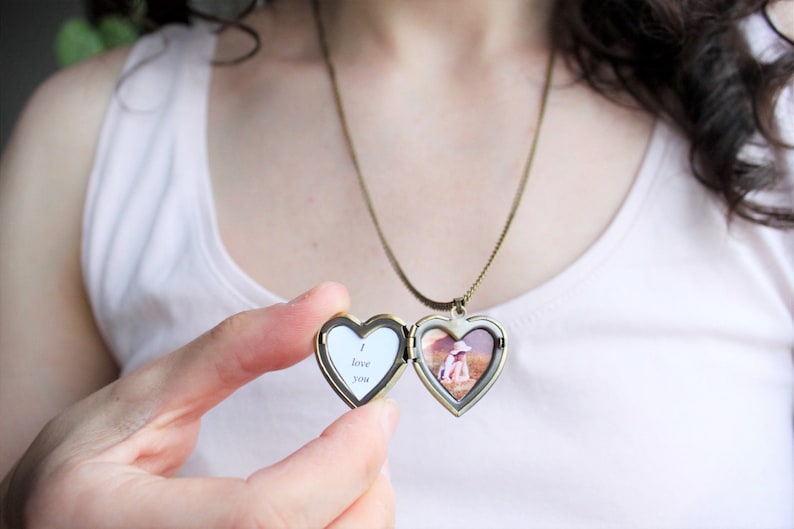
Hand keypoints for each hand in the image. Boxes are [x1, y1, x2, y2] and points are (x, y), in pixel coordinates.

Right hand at [1, 282, 398, 528]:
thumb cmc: (84, 470)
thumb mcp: (143, 398)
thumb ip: (235, 351)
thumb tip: (327, 304)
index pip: (263, 517)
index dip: (339, 463)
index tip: (377, 411)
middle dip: (363, 485)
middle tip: (369, 431)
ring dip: (362, 511)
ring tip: (346, 463)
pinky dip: (343, 528)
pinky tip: (328, 504)